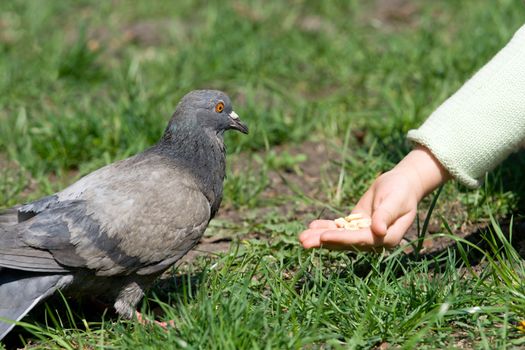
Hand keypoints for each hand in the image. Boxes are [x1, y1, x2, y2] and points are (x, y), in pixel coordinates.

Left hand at [299, 146, 449, 250]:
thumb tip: (377, 231)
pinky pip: (339, 228)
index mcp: (387, 238)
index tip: (323, 237)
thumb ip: (385, 215)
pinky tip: (311, 225)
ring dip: (320, 237)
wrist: (402, 183)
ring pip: (339, 237)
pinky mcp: (357, 225)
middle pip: (345, 243)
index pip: (360, 240)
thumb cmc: (401, 191)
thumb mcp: (395, 200)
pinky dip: (325, 227)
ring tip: (301, 237)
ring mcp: (364, 234)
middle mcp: (374, 241)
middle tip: (303, 242)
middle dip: (324, 242)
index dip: (341, 239)